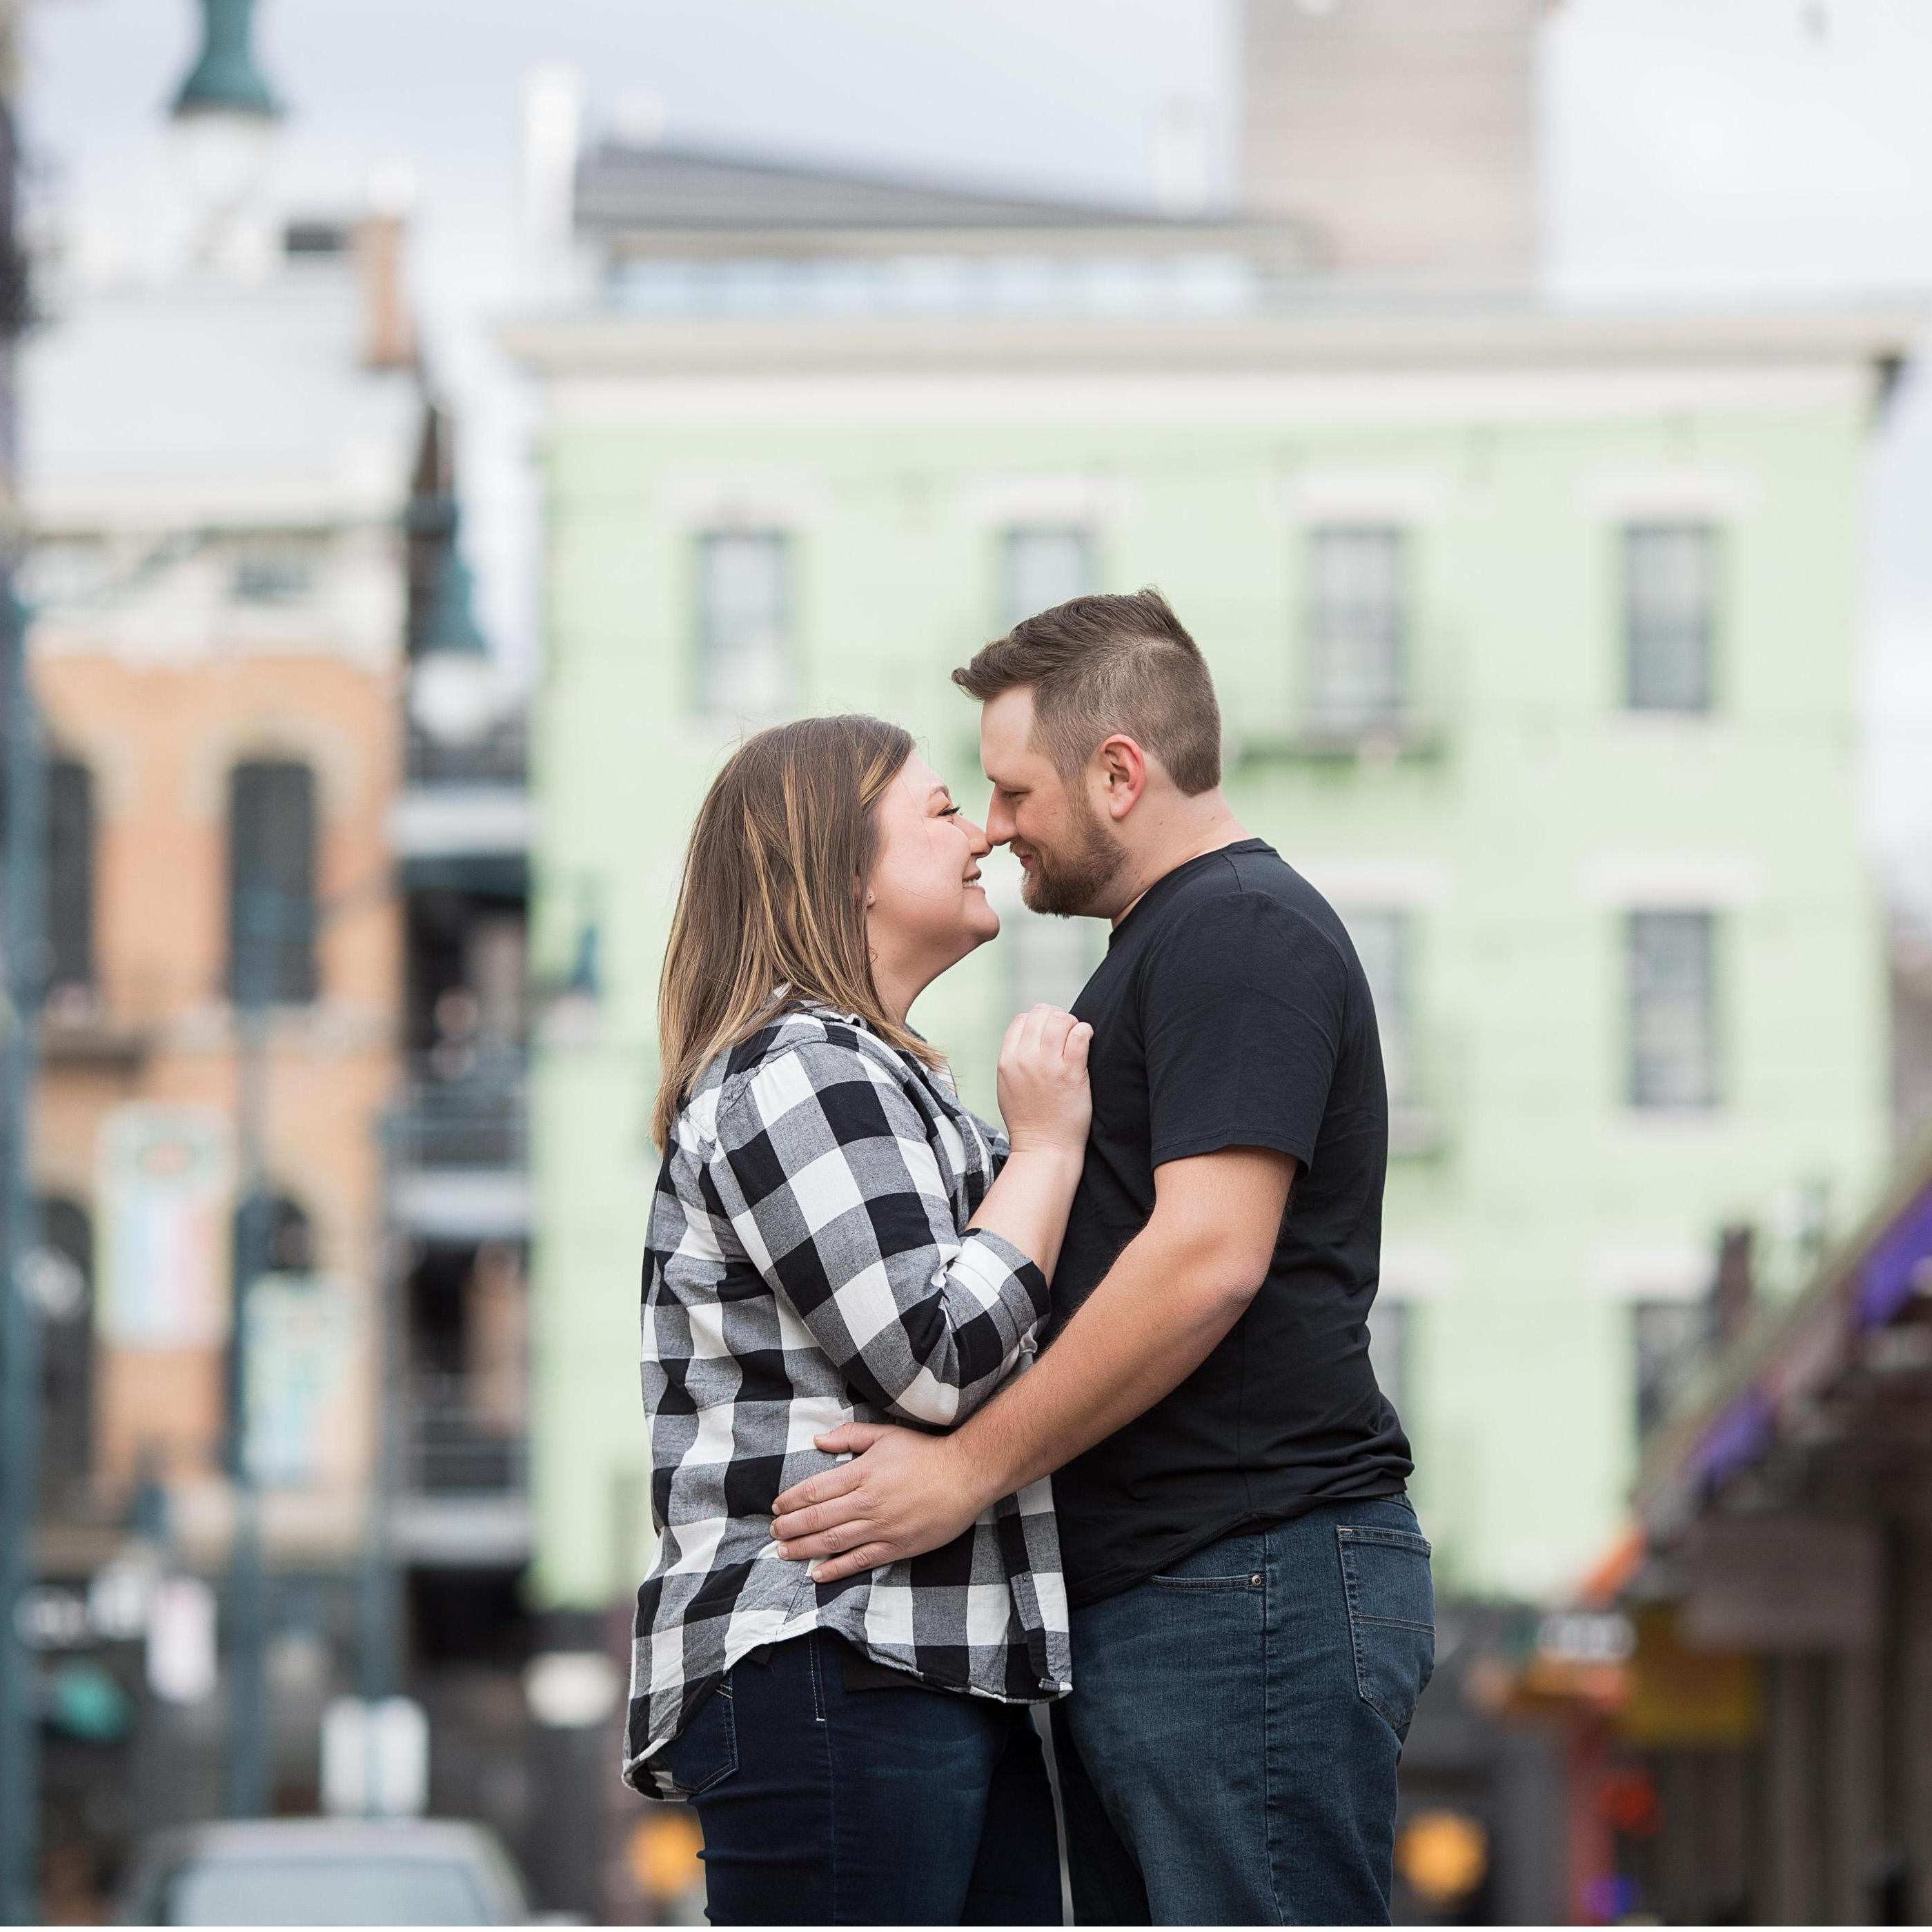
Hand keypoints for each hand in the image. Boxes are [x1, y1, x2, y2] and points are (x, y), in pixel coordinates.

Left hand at [771, 1423, 993, 1583]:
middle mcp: (867, 1502)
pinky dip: (835, 1568)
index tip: (776, 1507)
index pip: (814, 1490)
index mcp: (862, 1473)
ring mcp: (881, 1527)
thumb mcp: (886, 1435)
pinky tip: (817, 1573)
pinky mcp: (896, 1546)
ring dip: (804, 1549)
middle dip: (789, 1527)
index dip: (790, 1501)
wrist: (965, 1475)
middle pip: (817, 1518)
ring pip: (832, 1541)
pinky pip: (859, 1560)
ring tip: (784, 1552)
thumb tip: (817, 1440)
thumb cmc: (925, 1453)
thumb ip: (849, 1436)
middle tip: (773, 1533)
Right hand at [997, 1004, 1092, 1157]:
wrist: (1044, 1148)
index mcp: (1007, 1060)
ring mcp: (1047, 1065)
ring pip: (1060, 1019)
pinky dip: (1085, 1031)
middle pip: (1041, 1013)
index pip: (1022, 1019)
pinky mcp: (1070, 1072)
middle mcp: (1024, 1059)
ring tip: (1077, 1037)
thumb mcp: (1008, 1086)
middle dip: (1057, 1018)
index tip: (1050, 1034)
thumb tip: (1029, 1036)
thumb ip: (1014, 1060)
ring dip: (1072, 1023)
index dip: (1038, 1021)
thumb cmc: (1029, 1120)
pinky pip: (1079, 1034)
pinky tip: (1087, 1039)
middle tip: (1067, 1034)